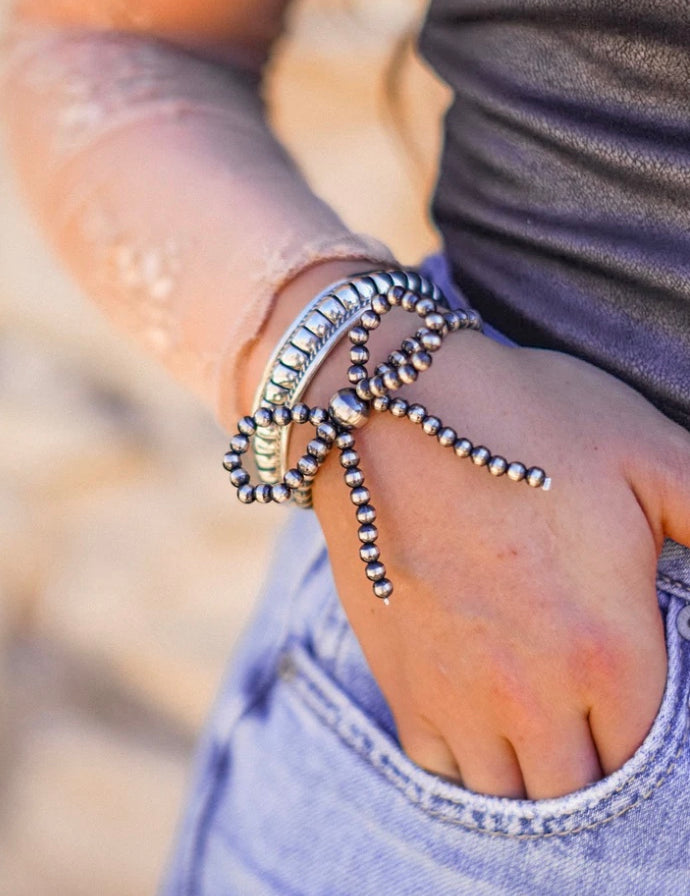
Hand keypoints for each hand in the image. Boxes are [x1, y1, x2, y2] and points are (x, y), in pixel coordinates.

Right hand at [308, 326, 689, 799]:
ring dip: (533, 775)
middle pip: (579, 791)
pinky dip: (468, 763)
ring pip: (509, 795)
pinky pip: (440, 767)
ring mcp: (457, 696)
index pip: (647, 754)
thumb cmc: (523, 419)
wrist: (385, 410)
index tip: (635, 701)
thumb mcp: (649, 450)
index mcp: (608, 650)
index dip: (649, 737)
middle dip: (594, 764)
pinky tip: (483, 724)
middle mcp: (531, 695)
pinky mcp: (401, 681)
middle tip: (593, 722)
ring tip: (543, 735)